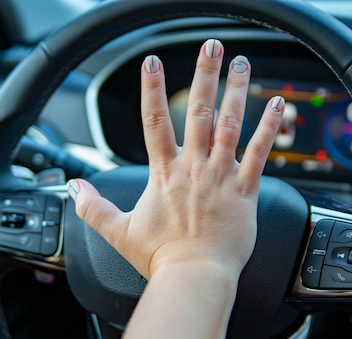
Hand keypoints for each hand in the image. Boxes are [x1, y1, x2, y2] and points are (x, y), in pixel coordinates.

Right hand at [69, 39, 283, 338]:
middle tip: (210, 47)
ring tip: (242, 63)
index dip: (152, 89)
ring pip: (230, 124)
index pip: (154, 121)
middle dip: (203, 75)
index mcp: (164, 174)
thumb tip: (73, 188)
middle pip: (197, 111)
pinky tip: (278, 105)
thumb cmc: (160, 258)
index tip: (153, 62)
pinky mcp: (244, 191)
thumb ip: (93, 207)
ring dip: (236, 91)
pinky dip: (269, 128)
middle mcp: (193, 168)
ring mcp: (221, 177)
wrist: (193, 278)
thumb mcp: (118, 231)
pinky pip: (260, 153)